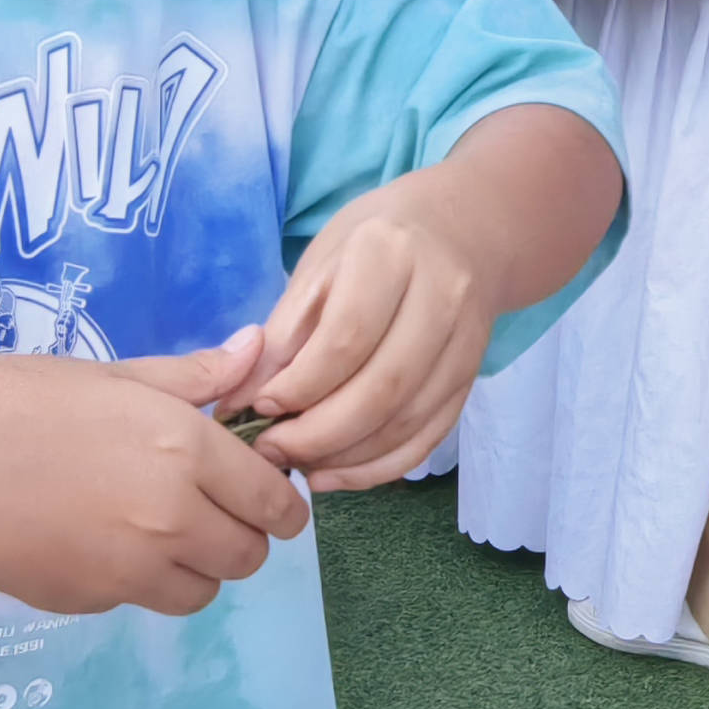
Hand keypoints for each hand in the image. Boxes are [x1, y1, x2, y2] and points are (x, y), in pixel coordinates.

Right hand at [0, 341, 307, 615]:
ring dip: (195, 567)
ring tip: (153, 528)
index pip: (275, 503)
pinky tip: (94, 539)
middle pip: (249, 557)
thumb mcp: (113, 374)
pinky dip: (136, 580)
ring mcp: (130, 574)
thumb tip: (258, 350)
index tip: (265, 493)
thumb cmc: (17, 398)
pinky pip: (139, 600)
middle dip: (240, 536)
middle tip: (208, 508)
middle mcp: (172, 522)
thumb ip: (193, 377)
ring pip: (202, 591)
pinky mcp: (88, 603)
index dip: (279, 501)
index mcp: (187, 454)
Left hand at [234, 186, 509, 486]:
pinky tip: (336, 475)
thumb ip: (282, 336)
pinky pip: (428, 438)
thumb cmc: (373, 245)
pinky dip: (379, 468)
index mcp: (392, 253)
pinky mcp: (471, 379)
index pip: (347, 337)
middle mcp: (442, 297)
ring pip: (408, 422)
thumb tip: (237, 404)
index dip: (299, 385)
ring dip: (347, 458)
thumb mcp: (319, 268)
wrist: (461, 233)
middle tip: (271, 451)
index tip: (258, 408)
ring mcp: (466, 342)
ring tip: (298, 466)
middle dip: (319, 434)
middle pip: (383, 388)